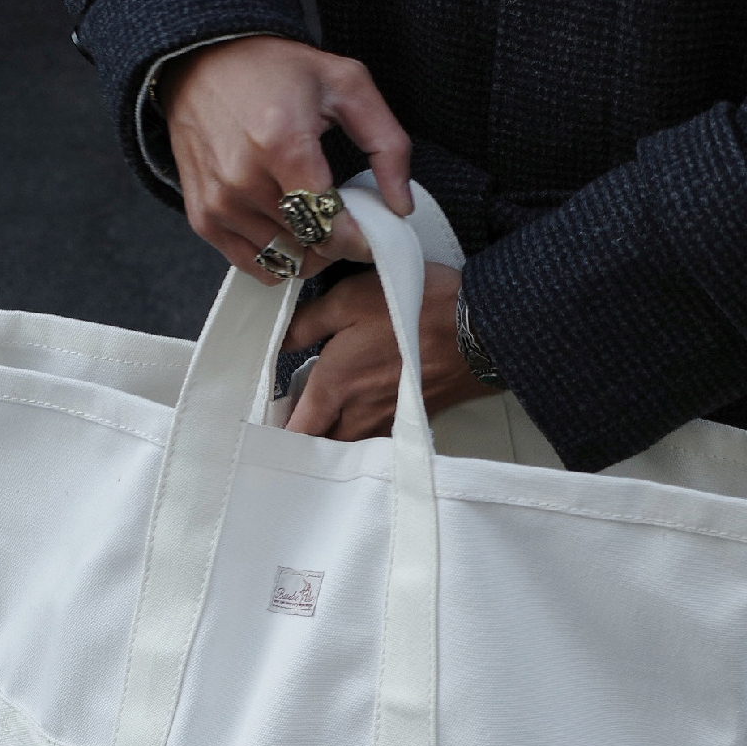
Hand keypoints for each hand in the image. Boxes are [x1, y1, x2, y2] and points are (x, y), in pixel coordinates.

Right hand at [160, 35, 412, 282]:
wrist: (204, 61)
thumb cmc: (275, 70)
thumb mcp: (347, 85)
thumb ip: (387, 145)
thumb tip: (401, 207)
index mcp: (282, 144)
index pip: (330, 228)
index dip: (360, 242)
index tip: (372, 233)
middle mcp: (243, 180)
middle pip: (309, 247)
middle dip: (337, 242)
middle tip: (344, 216)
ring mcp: (219, 203)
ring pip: (284, 260)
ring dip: (307, 249)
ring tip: (313, 215)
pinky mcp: (202, 217)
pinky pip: (252, 264)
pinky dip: (277, 255)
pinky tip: (287, 228)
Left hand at [286, 261, 491, 439]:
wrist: (478, 326)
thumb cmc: (414, 309)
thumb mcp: (348, 299)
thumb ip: (307, 323)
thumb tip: (280, 341)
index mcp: (334, 387)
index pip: (295, 431)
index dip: (278, 432)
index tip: (269, 423)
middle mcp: (358, 414)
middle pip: (322, 446)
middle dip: (308, 439)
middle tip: (298, 419)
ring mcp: (388, 422)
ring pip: (350, 444)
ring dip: (336, 437)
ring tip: (330, 416)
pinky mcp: (412, 419)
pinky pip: (378, 437)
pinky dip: (366, 432)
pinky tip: (367, 410)